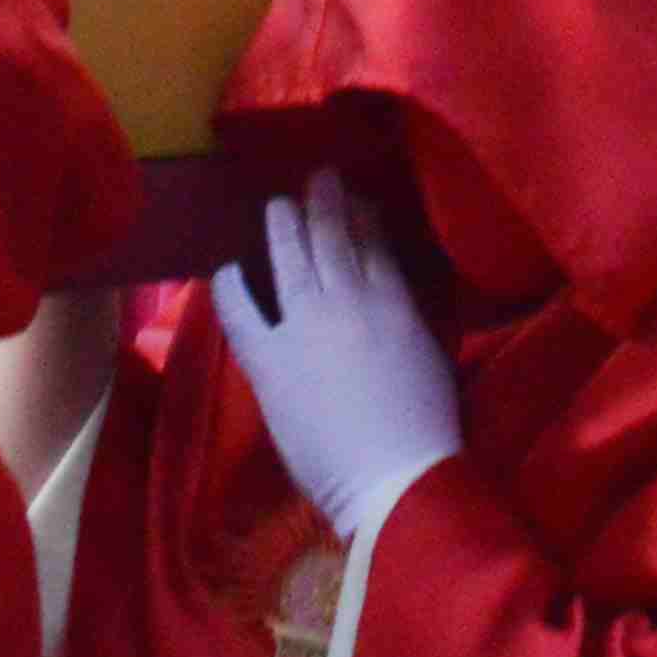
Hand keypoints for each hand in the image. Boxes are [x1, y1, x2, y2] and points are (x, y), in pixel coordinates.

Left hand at [209, 175, 461, 540]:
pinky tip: (226, 268)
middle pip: (332, 238)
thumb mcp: (430, 355)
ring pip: (291, 259)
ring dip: (283, 226)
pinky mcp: (271, 361)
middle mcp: (349, 300)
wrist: (392, 476)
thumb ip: (407, 319)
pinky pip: (242, 313)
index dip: (362, 216)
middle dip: (324, 203)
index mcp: (395, 302)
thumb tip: (390, 298)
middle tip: (316, 179)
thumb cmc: (425, 427)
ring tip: (278, 205)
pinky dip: (232, 287)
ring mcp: (305, 326)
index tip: (355, 198)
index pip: (375, 244)